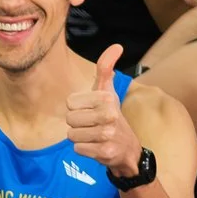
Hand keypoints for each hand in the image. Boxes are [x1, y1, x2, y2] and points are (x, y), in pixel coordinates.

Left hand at [66, 45, 141, 176]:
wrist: (127, 148)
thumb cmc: (111, 115)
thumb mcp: (108, 91)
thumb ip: (106, 69)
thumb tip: (117, 46)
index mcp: (107, 98)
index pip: (70, 102)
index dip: (77, 108)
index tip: (91, 110)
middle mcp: (109, 115)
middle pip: (69, 119)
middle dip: (77, 124)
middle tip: (93, 125)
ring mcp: (107, 134)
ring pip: (71, 135)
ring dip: (80, 137)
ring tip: (94, 135)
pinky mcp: (104, 152)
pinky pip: (77, 148)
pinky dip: (84, 149)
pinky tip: (96, 146)